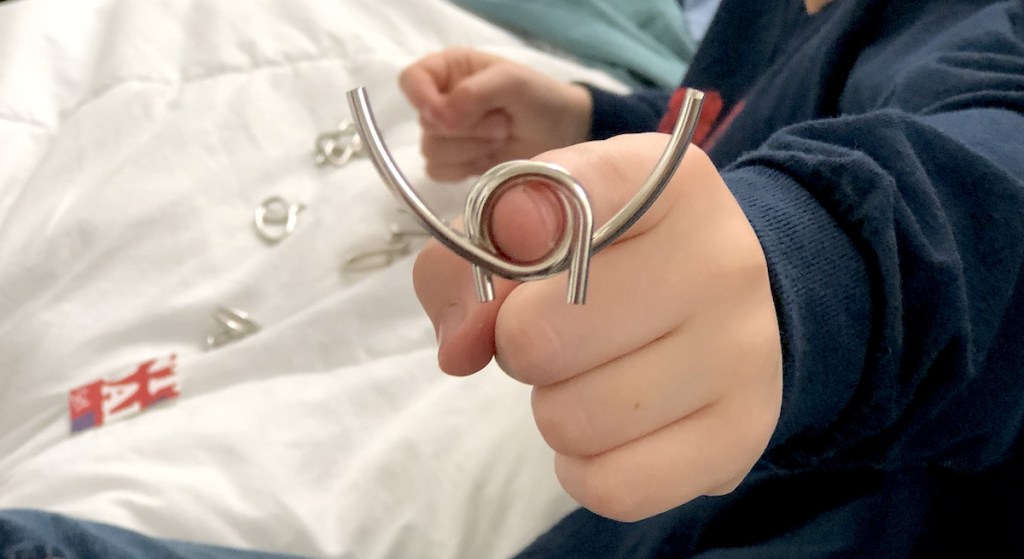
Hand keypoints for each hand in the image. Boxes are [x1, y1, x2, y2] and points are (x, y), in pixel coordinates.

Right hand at [399, 48, 592, 180]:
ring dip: (472, 148)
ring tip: (500, 136)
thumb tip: (442, 117)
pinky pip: (438, 172)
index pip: (410, 80)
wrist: (559, 133)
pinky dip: (465, 168)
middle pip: (425, 123)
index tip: (446, 114)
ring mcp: (445, 134)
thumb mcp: (511, 81)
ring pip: (431, 150)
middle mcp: (439, 100)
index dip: (421, 99)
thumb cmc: (537, 96)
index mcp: (447, 70)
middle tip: (501, 121)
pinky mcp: (452, 163)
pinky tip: (488, 157)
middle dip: (467, 128)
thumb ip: (474, 92)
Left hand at [412, 134, 782, 520]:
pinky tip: (610, 431)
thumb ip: (468, 257)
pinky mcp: (742, 435)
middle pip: (538, 340)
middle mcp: (721, 259)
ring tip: (591, 376)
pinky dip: (585, 469)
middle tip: (555, 334)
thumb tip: (461, 347)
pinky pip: (611, 488)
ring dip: (554, 409)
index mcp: (668, 184)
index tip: (511, 237)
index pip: (565, 196)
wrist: (722, 305)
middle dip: (520, 347)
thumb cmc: (613, 258)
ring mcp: (744, 352)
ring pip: (569, 422)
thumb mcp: (540, 221)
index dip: (511, 230)